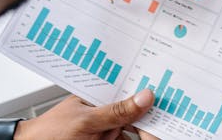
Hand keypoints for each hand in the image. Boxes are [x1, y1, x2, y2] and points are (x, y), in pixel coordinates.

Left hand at [14, 90, 153, 139]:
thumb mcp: (86, 120)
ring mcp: (106, 131)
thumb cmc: (49, 132)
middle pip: (135, 110)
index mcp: (98, 96)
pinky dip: (140, 138)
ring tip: (166, 127)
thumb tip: (144, 97)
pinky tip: (152, 136)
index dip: (146, 88)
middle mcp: (104, 112)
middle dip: (152, 111)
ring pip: (135, 130)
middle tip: (172, 112)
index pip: (127, 87)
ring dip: (149, 128)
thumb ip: (115, 111)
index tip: (167, 89)